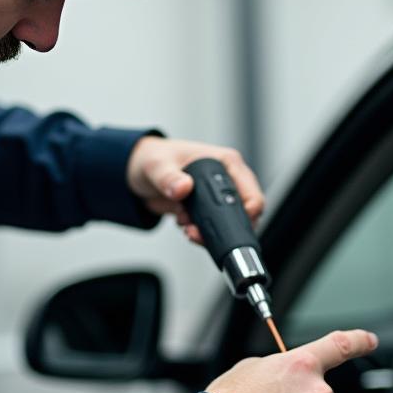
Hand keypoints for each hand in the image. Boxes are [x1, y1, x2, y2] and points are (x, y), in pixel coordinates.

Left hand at [126, 136, 263, 242]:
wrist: (141, 173)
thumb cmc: (154, 158)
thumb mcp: (157, 166)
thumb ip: (169, 178)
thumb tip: (183, 187)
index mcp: (225, 162)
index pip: (250, 190)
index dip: (249, 210)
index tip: (232, 223)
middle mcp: (227, 180)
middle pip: (245, 213)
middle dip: (225, 227)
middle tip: (199, 232)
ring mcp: (218, 197)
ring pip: (229, 225)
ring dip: (209, 233)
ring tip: (188, 229)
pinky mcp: (207, 211)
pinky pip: (213, 229)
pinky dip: (200, 234)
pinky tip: (185, 226)